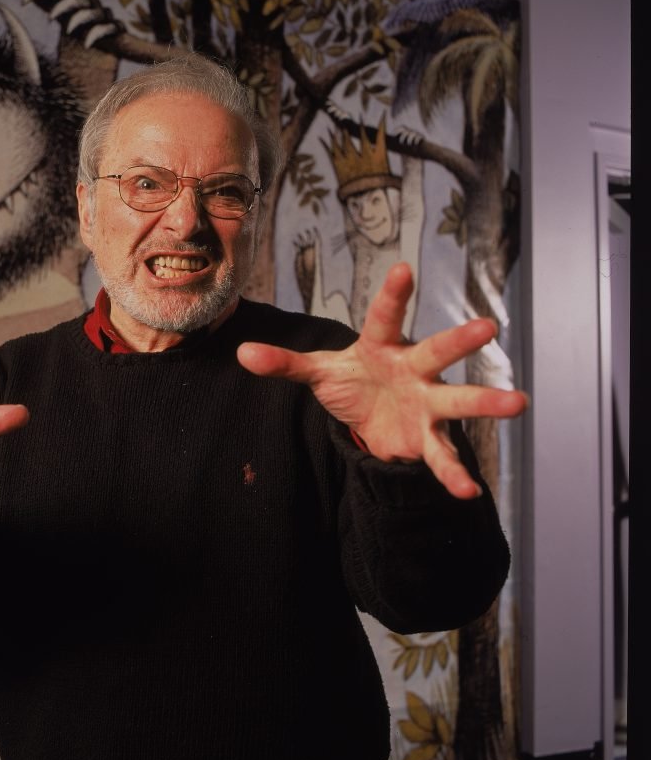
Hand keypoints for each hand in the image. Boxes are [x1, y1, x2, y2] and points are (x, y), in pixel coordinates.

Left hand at [236, 262, 527, 498]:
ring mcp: (425, 403)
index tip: (403, 268)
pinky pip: (442, 455)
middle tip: (489, 326)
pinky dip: (453, 474)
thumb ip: (284, 363)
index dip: (392, 295)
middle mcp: (412, 370)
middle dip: (460, 341)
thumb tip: (241, 354)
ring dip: (484, 401)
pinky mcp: (427, 438)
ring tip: (517, 402)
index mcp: (382, 347)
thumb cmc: (351, 382)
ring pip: (457, 399)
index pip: (384, 317)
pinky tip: (468, 491)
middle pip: (436, 352)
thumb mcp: (317, 373)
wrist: (371, 418)